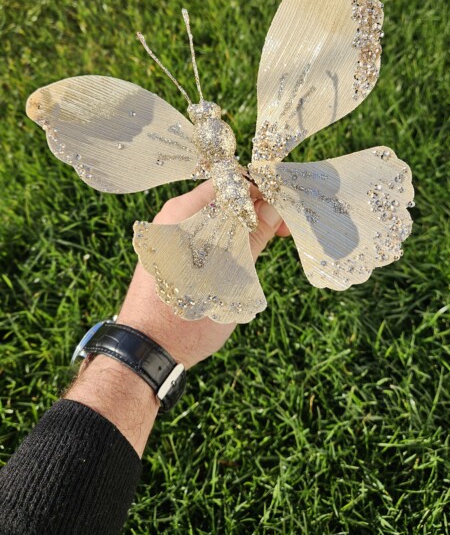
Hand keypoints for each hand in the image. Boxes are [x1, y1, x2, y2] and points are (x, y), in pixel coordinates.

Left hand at [118, 180, 288, 367]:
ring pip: (215, 220)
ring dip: (243, 228)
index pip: (228, 183)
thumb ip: (252, 235)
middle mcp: (173, 218)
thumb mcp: (231, 273)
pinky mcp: (172, 255)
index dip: (260, 191)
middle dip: (255, 211)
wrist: (146, 351)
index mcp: (183, 213)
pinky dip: (227, 242)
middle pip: (222, 200)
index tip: (282, 209)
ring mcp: (170, 236)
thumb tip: (273, 206)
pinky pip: (205, 236)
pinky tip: (244, 258)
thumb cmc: (189, 314)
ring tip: (266, 247)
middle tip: (282, 232)